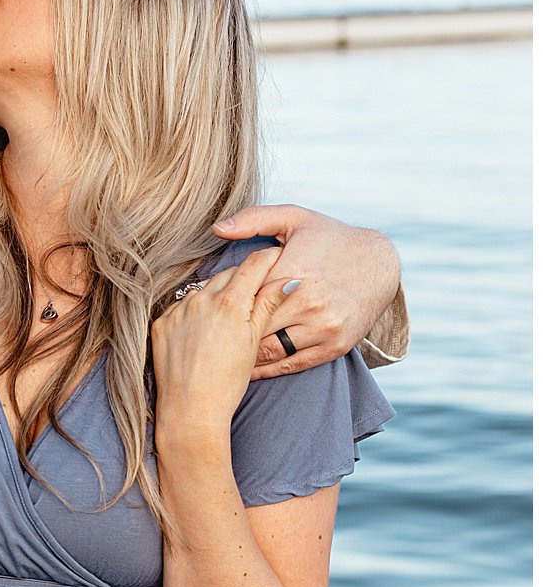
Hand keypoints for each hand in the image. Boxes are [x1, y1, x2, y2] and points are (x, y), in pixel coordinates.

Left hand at [151, 245, 283, 434]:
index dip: (266, 258)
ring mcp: (179, 310)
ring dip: (217, 292)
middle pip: (228, 274)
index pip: (252, 266)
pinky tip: (203, 327)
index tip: (274, 256)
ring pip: (204, 288)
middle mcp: (202, 299)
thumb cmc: (227, 382)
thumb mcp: (253, 341)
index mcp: (230, 302)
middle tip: (255, 285)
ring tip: (228, 312)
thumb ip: (268, 305)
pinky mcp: (162, 323)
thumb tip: (288, 279)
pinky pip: (182, 306)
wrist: (190, 410)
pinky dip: (195, 309)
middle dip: (243, 277)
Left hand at [212, 205, 400, 379]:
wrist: (380, 264)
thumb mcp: (295, 218)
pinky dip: (267, 368)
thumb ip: (253, 220)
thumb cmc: (330, 238)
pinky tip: (248, 369)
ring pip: (268, 349)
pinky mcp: (334, 346)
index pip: (243, 295)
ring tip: (221, 354)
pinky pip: (291, 364)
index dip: (222, 303)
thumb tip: (216, 228)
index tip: (207, 307)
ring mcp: (323, 327)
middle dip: (228, 331)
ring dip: (244, 354)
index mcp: (292, 270)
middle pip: (252, 326)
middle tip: (206, 336)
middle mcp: (307, 302)